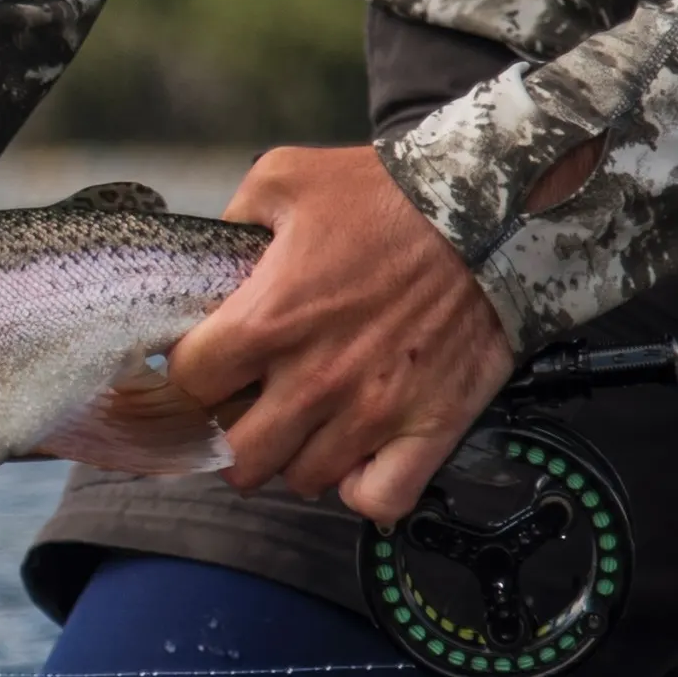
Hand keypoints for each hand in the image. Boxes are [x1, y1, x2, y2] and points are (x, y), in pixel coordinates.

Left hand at [161, 145, 511, 524]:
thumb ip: (233, 217)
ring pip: (303, 480)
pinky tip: (357, 456)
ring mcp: (373, 413)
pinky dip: (361, 488)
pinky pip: (380, 500)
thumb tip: (211, 257)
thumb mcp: (285, 176)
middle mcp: (315, 380)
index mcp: (268, 319)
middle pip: (238, 457)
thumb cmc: (383, 192)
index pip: (191, 385)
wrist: (486, 209)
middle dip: (233, 435)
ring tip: (308, 421)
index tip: (208, 364)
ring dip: (296, 456)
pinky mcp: (428, 429)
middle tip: (250, 407)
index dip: (191, 374)